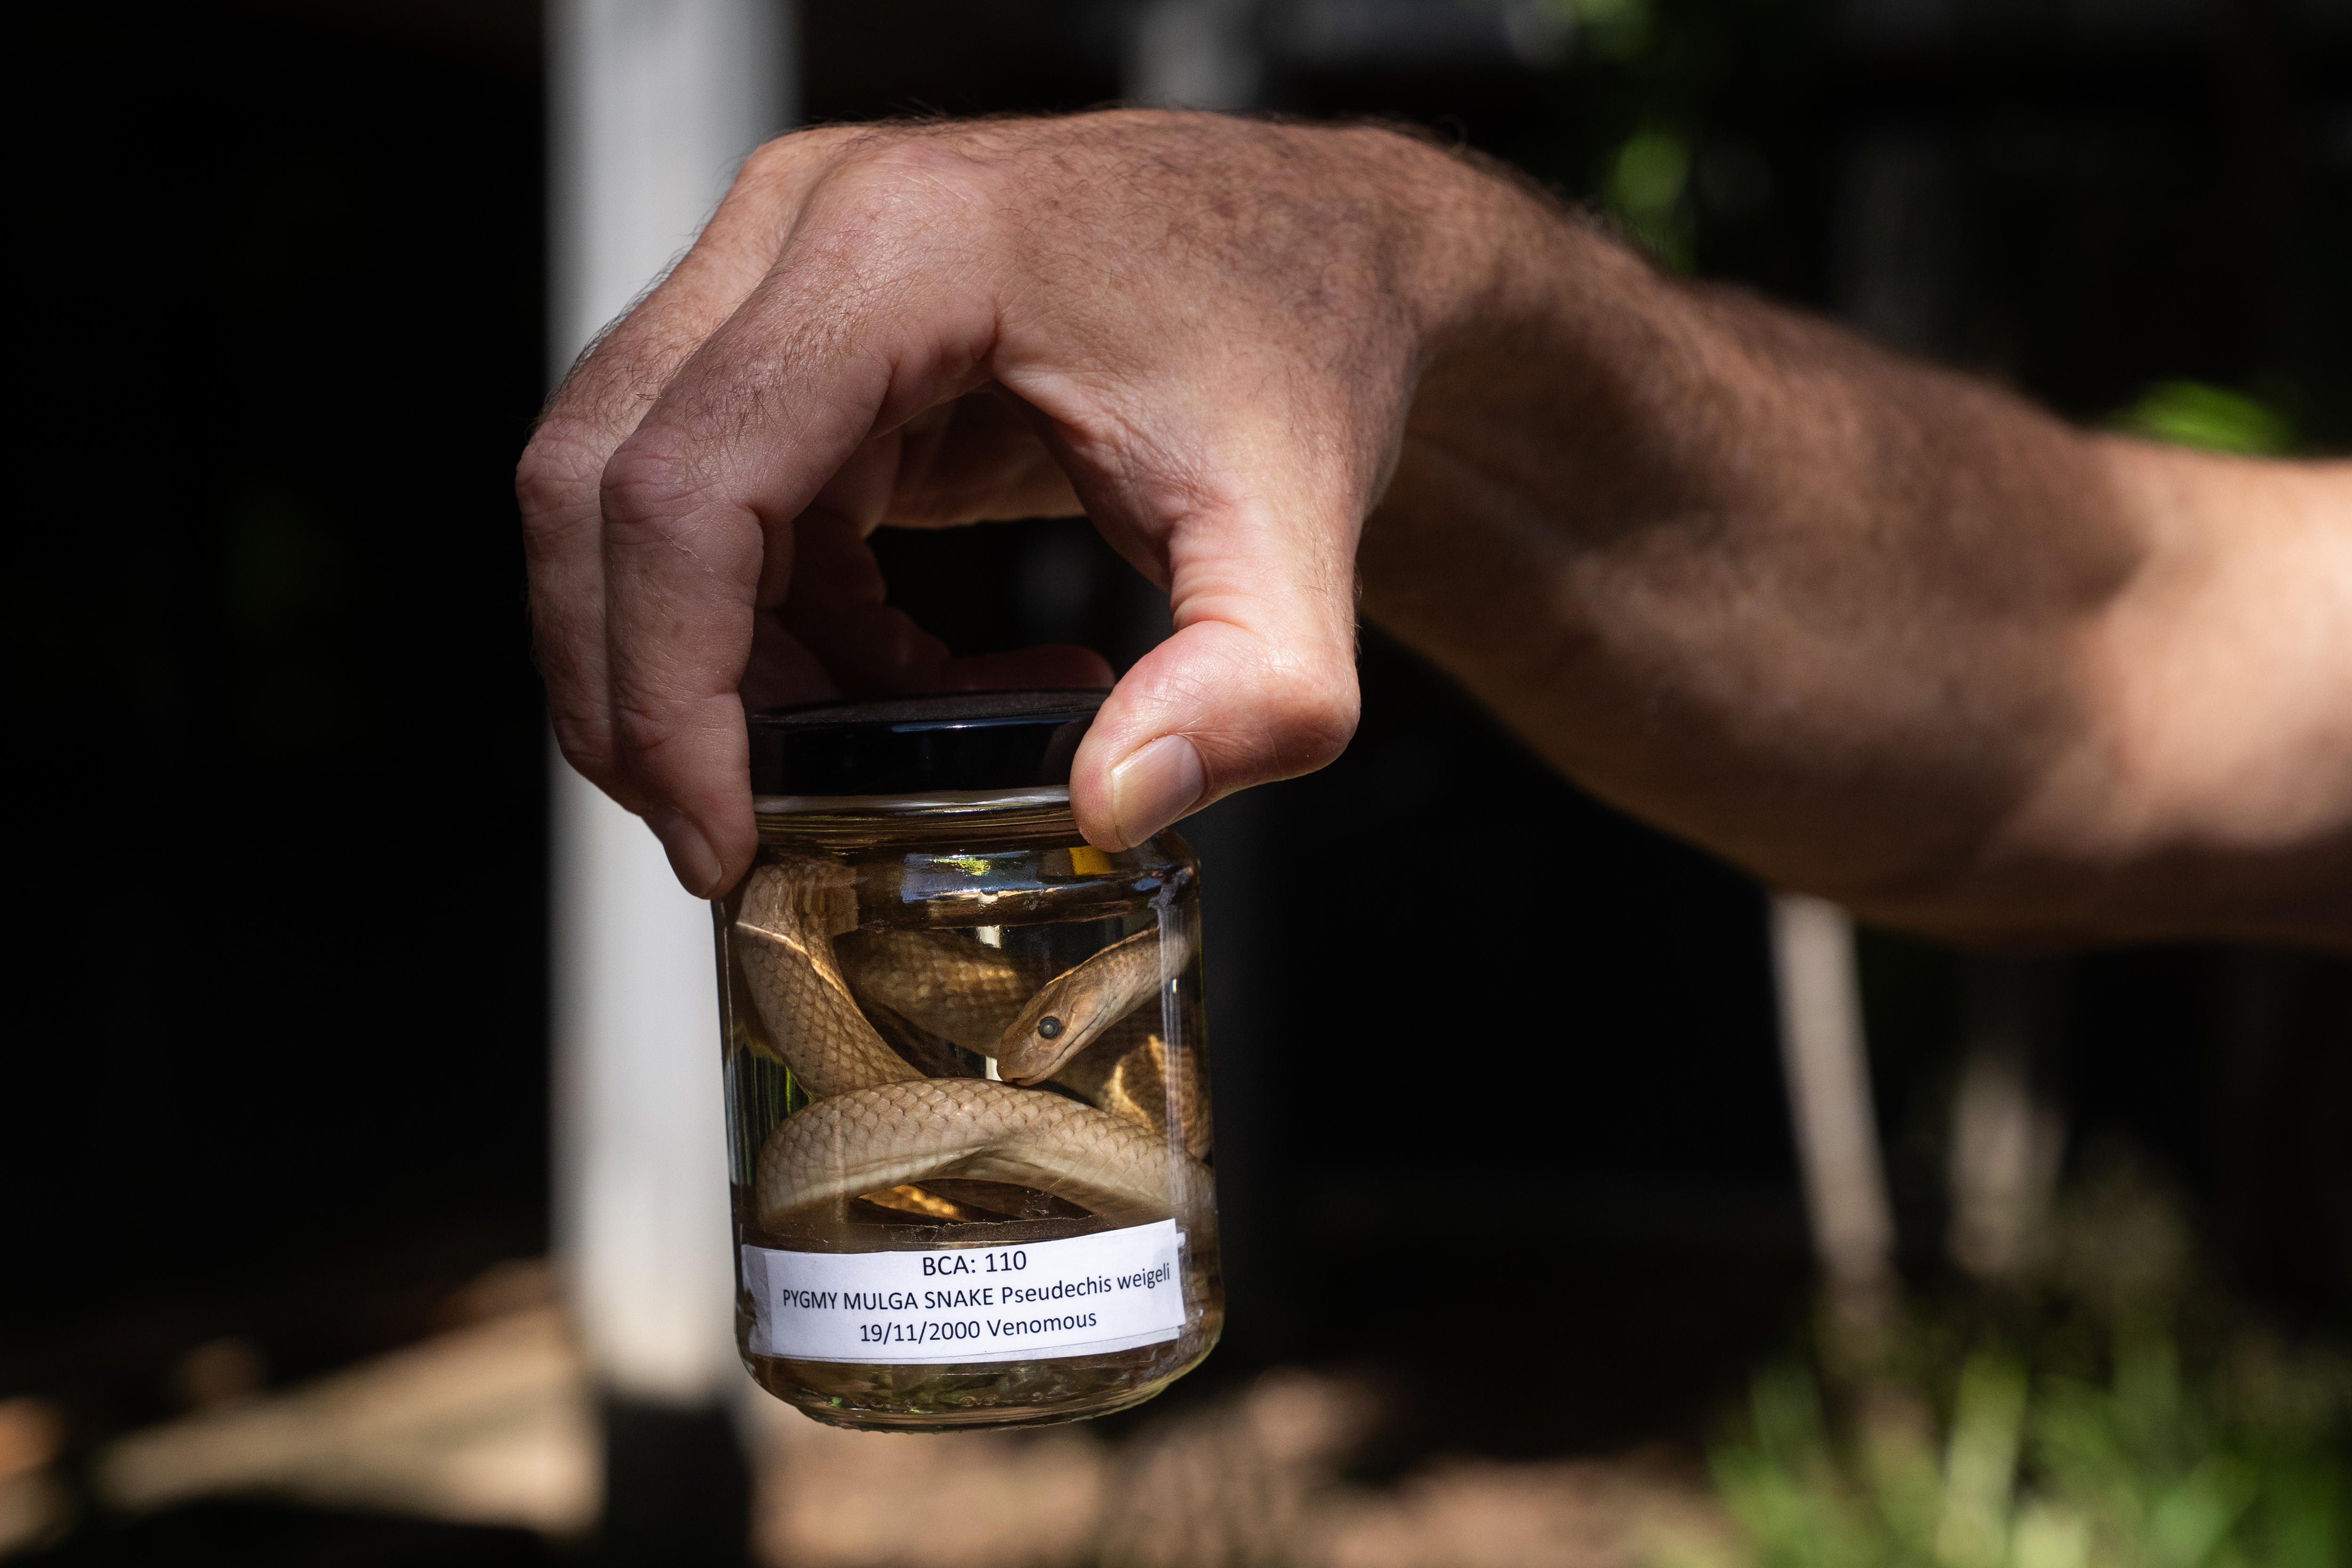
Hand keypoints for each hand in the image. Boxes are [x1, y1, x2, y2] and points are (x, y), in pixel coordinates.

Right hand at [518, 112, 1494, 893]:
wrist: (1322, 254)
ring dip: (711, 663)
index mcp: (903, 251)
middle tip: (723, 833)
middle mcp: (803, 227)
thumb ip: (1251, 688)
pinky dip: (774, 624)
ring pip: (631, 495)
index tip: (716, 832)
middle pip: (601, 483)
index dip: (669, 685)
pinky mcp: (799, 331)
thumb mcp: (1298, 530)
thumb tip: (1116, 803)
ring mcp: (783, 264)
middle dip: (639, 688)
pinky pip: (714, 499)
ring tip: (872, 758)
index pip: (687, 487)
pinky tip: (902, 684)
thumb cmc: (1299, 337)